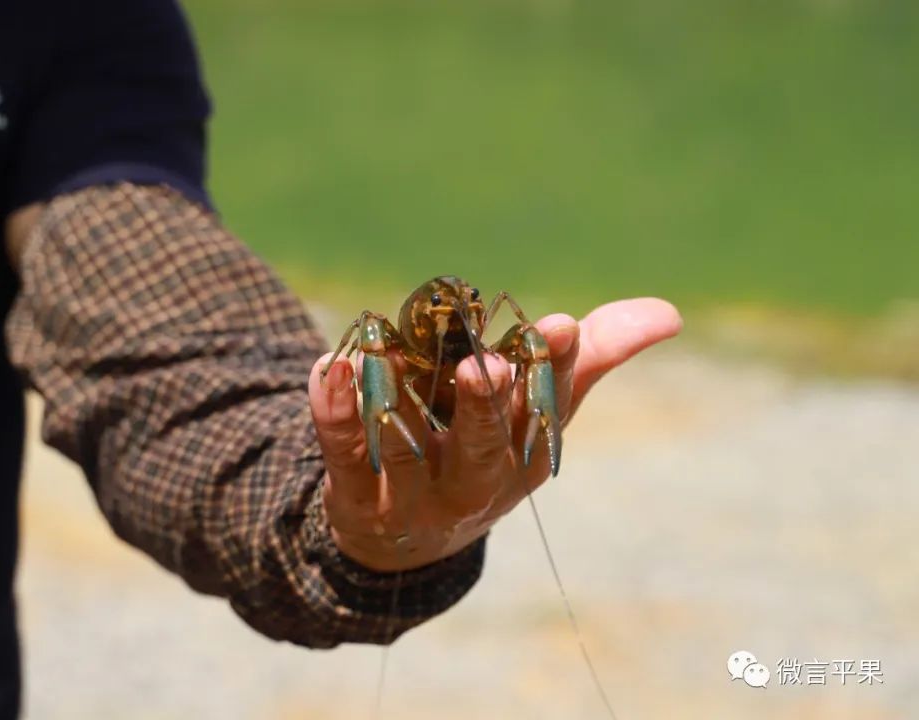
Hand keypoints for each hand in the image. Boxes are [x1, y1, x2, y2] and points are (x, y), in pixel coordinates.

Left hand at [307, 297, 682, 571]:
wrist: (404, 535)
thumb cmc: (482, 452)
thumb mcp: (538, 413)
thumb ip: (588, 358)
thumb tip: (668, 314)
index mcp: (524, 455)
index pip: (545, 409)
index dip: (552, 369)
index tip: (558, 325)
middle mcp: (474, 480)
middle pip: (482, 446)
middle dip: (485, 407)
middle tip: (487, 367)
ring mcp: (413, 493)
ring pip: (406, 452)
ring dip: (394, 403)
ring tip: (384, 356)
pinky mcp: (356, 493)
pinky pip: (345, 455)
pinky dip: (334, 413)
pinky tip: (328, 369)